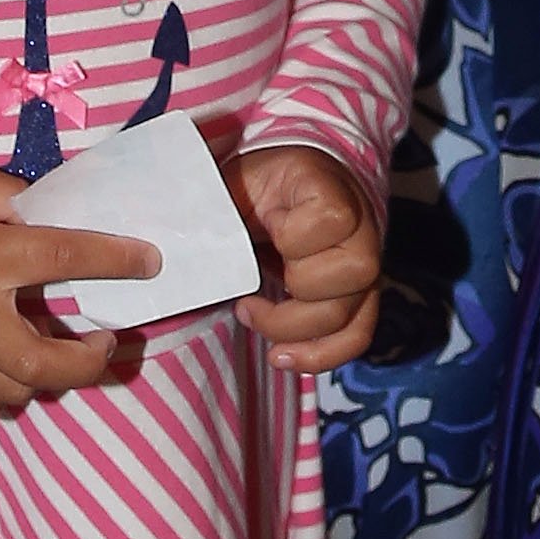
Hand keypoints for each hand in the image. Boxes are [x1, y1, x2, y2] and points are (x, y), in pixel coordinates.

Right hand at [0, 159, 154, 421]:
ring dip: (47, 377)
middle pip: (48, 362)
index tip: (149, 262)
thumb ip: (6, 196)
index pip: (66, 259)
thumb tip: (50, 211)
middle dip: (92, 359)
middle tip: (106, 340)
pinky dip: (1, 398)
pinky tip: (7, 376)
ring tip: (58, 355)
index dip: (116, 260)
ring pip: (16, 391)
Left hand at [227, 137, 382, 372]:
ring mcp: (366, 268)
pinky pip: (355, 339)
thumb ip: (217, 207)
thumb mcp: (237, 182)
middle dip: (293, 288)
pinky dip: (318, 356)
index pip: (331, 220)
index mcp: (332, 191)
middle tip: (250, 284)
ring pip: (348, 317)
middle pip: (350, 275)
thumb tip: (173, 239)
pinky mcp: (360, 299)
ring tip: (251, 315)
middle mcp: (363, 230)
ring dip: (293, 329)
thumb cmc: (259, 186)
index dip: (291, 232)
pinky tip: (282, 356)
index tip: (268, 222)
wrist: (290, 188)